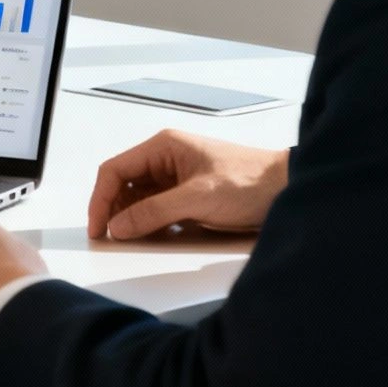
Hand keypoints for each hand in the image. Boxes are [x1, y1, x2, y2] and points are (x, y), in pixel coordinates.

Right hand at [87, 129, 288, 240]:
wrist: (288, 189)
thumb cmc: (252, 181)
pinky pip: (157, 209)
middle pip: (123, 185)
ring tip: (132, 239)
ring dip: (133, 219)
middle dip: (115, 211)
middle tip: (111, 238)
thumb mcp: (198, 198)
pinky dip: (151, 224)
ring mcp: (177, 178)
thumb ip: (154, 212)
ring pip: (139, 199)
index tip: (99, 226)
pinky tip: (155, 236)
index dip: (101, 199)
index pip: (115, 170)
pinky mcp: (188, 195)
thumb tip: (118, 226)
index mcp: (163, 147)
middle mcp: (166, 159)